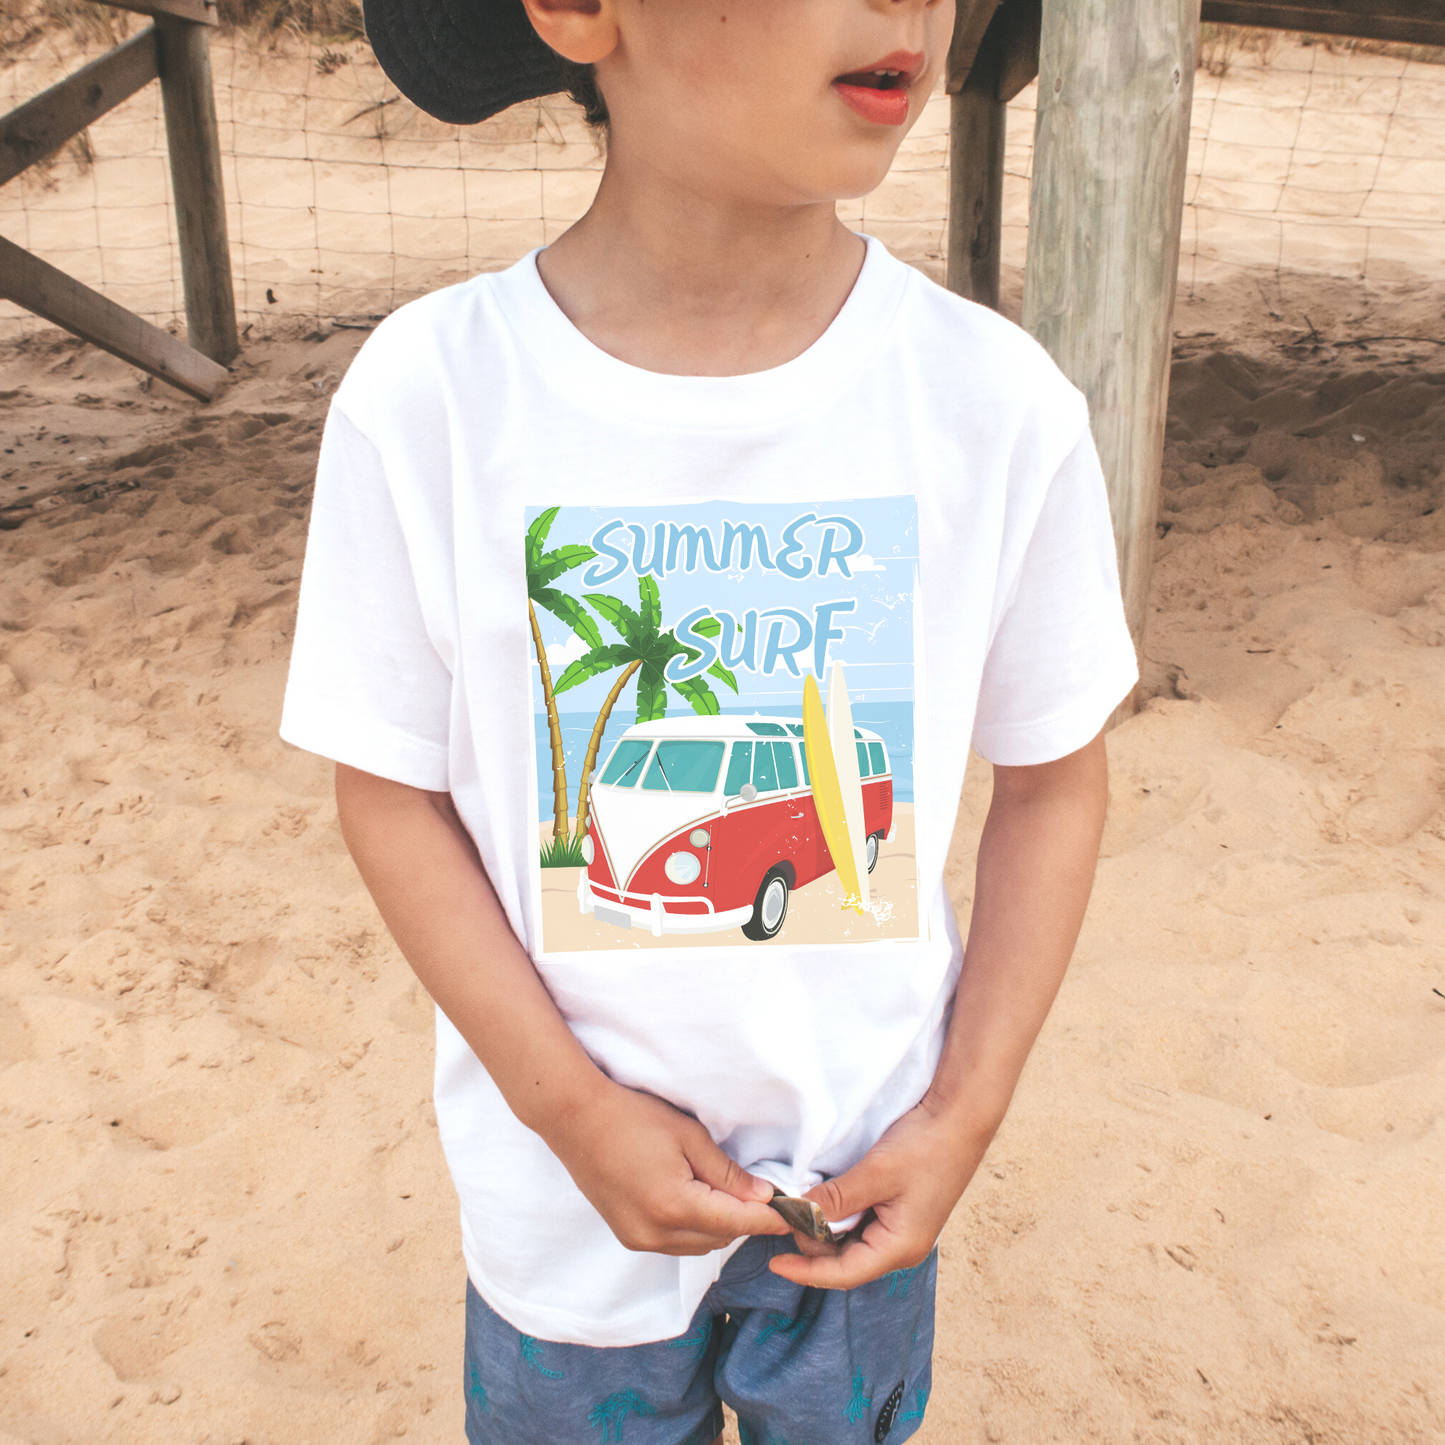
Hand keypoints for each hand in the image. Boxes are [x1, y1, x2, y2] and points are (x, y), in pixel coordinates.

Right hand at [544, 1080, 792, 1256]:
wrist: (575, 1119)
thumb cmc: (633, 1117)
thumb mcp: (688, 1136)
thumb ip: (727, 1172)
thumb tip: (763, 1196)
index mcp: (675, 1206)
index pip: (738, 1221)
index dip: (770, 1219)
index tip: (797, 1214)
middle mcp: (656, 1234)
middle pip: (720, 1238)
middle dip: (746, 1219)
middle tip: (765, 1194)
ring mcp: (639, 1240)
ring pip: (699, 1245)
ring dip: (720, 1225)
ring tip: (732, 1193)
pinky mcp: (628, 1236)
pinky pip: (676, 1243)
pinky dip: (695, 1228)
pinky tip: (700, 1200)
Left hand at [768, 1094, 995, 1288]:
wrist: (958, 1119)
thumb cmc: (925, 1147)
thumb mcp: (876, 1172)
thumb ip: (837, 1197)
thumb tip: (798, 1214)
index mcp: (899, 1248)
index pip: (844, 1273)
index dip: (806, 1271)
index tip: (775, 1264)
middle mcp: (900, 1247)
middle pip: (845, 1260)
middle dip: (813, 1244)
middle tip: (786, 1215)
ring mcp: (900, 1230)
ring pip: (851, 1242)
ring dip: (825, 1228)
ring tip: (800, 1206)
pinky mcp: (898, 1213)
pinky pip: (860, 1224)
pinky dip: (839, 1215)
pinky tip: (824, 1197)